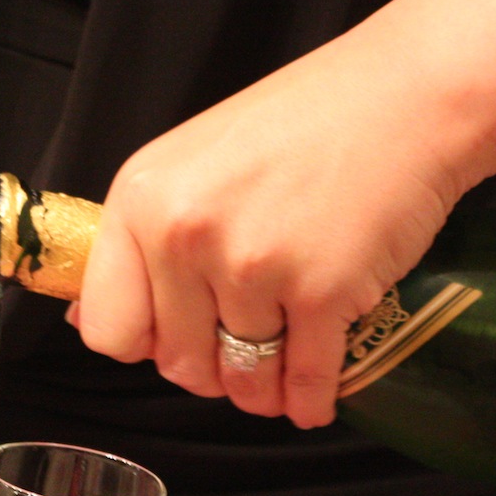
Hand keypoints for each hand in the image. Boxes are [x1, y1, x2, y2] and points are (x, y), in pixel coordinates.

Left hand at [73, 33, 473, 426]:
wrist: (410, 94)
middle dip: (212, 372)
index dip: (144, 345)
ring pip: (243, 381)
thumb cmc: (306, 122)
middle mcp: (185, 235)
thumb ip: (144, 238)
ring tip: (281, 373)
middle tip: (242, 352)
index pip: (108, 328)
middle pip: (178, 365)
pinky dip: (312, 401)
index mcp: (142, 200)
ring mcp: (252, 265)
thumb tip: (85, 318)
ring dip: (264, 392)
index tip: (172, 338)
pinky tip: (315, 398)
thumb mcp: (192, 162)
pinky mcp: (321, 291)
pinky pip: (306, 381)